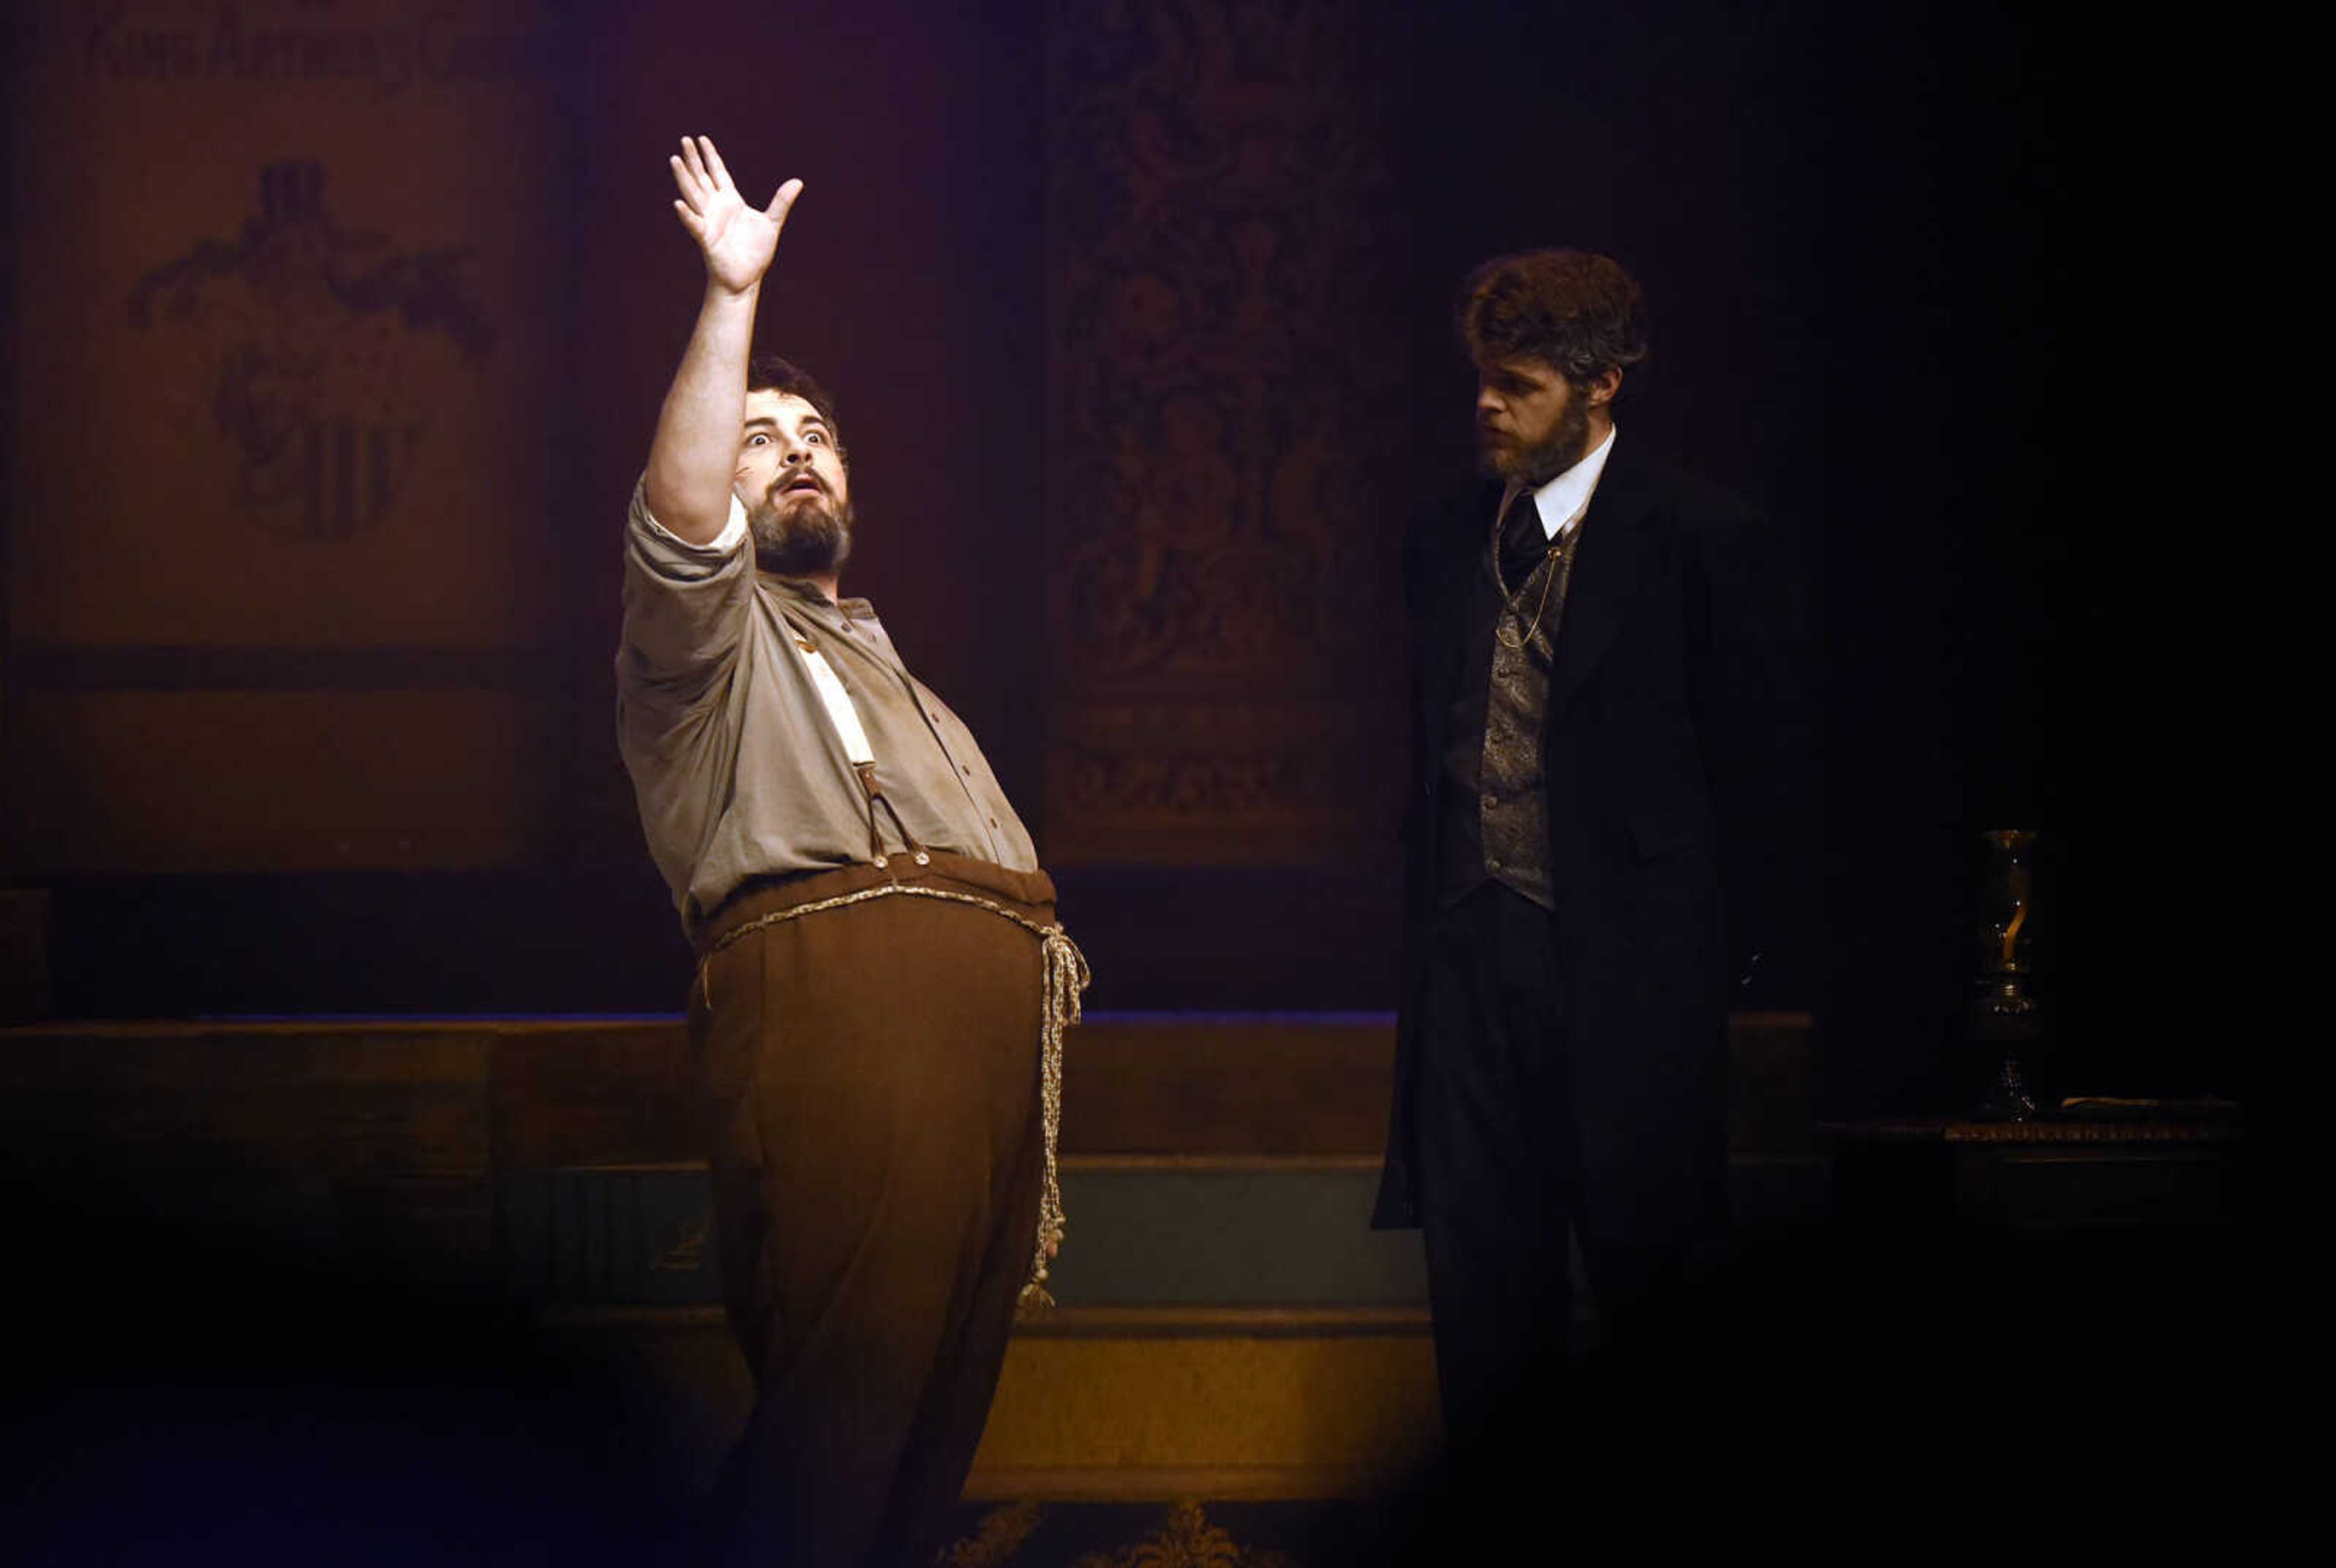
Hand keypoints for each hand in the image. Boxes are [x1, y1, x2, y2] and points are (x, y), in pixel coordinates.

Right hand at [668, 135, 801, 295]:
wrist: (747, 278)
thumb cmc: (756, 253)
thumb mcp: (772, 223)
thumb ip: (781, 202)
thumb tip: (798, 181)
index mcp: (731, 201)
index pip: (718, 173)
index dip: (710, 156)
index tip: (702, 139)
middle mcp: (716, 208)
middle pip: (702, 178)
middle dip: (693, 160)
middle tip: (685, 139)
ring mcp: (709, 221)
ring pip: (693, 194)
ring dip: (684, 178)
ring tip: (675, 159)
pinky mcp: (706, 238)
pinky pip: (694, 224)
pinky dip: (687, 215)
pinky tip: (678, 203)